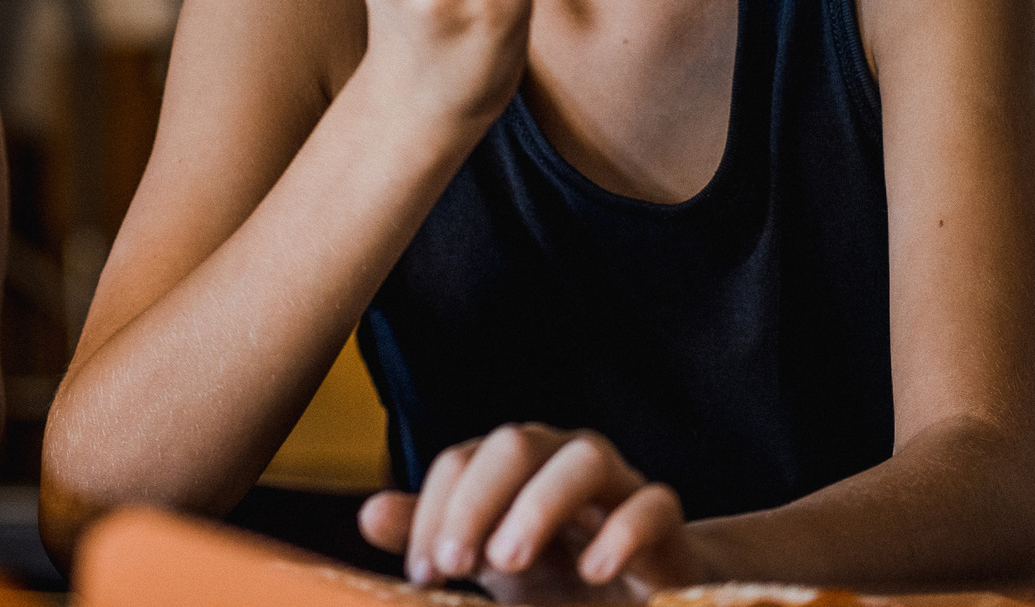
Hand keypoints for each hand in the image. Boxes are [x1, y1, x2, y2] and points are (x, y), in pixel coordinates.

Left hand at [358, 424, 699, 601]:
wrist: (641, 598)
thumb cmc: (556, 576)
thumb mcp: (488, 562)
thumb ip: (435, 536)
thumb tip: (368, 514)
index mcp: (512, 467)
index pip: (461, 461)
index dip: (433, 511)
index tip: (423, 573)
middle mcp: (561, 458)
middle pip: (515, 443)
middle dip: (477, 501)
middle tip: (455, 563)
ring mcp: (619, 484)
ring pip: (584, 458)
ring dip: (539, 505)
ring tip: (507, 562)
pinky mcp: (667, 521)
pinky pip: (652, 504)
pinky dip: (622, 533)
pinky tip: (594, 572)